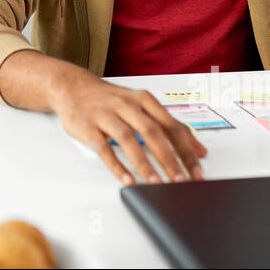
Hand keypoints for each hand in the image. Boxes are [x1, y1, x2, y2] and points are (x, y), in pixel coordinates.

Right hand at [50, 71, 207, 185]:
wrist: (73, 87)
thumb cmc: (110, 100)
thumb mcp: (141, 105)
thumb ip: (168, 125)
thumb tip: (197, 149)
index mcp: (144, 100)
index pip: (171, 126)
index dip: (186, 149)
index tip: (197, 170)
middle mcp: (127, 105)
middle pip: (152, 132)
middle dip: (169, 158)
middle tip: (180, 180)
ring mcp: (106, 115)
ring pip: (128, 139)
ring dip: (144, 163)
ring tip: (156, 182)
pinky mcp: (88, 126)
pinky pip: (104, 148)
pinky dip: (116, 165)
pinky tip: (127, 179)